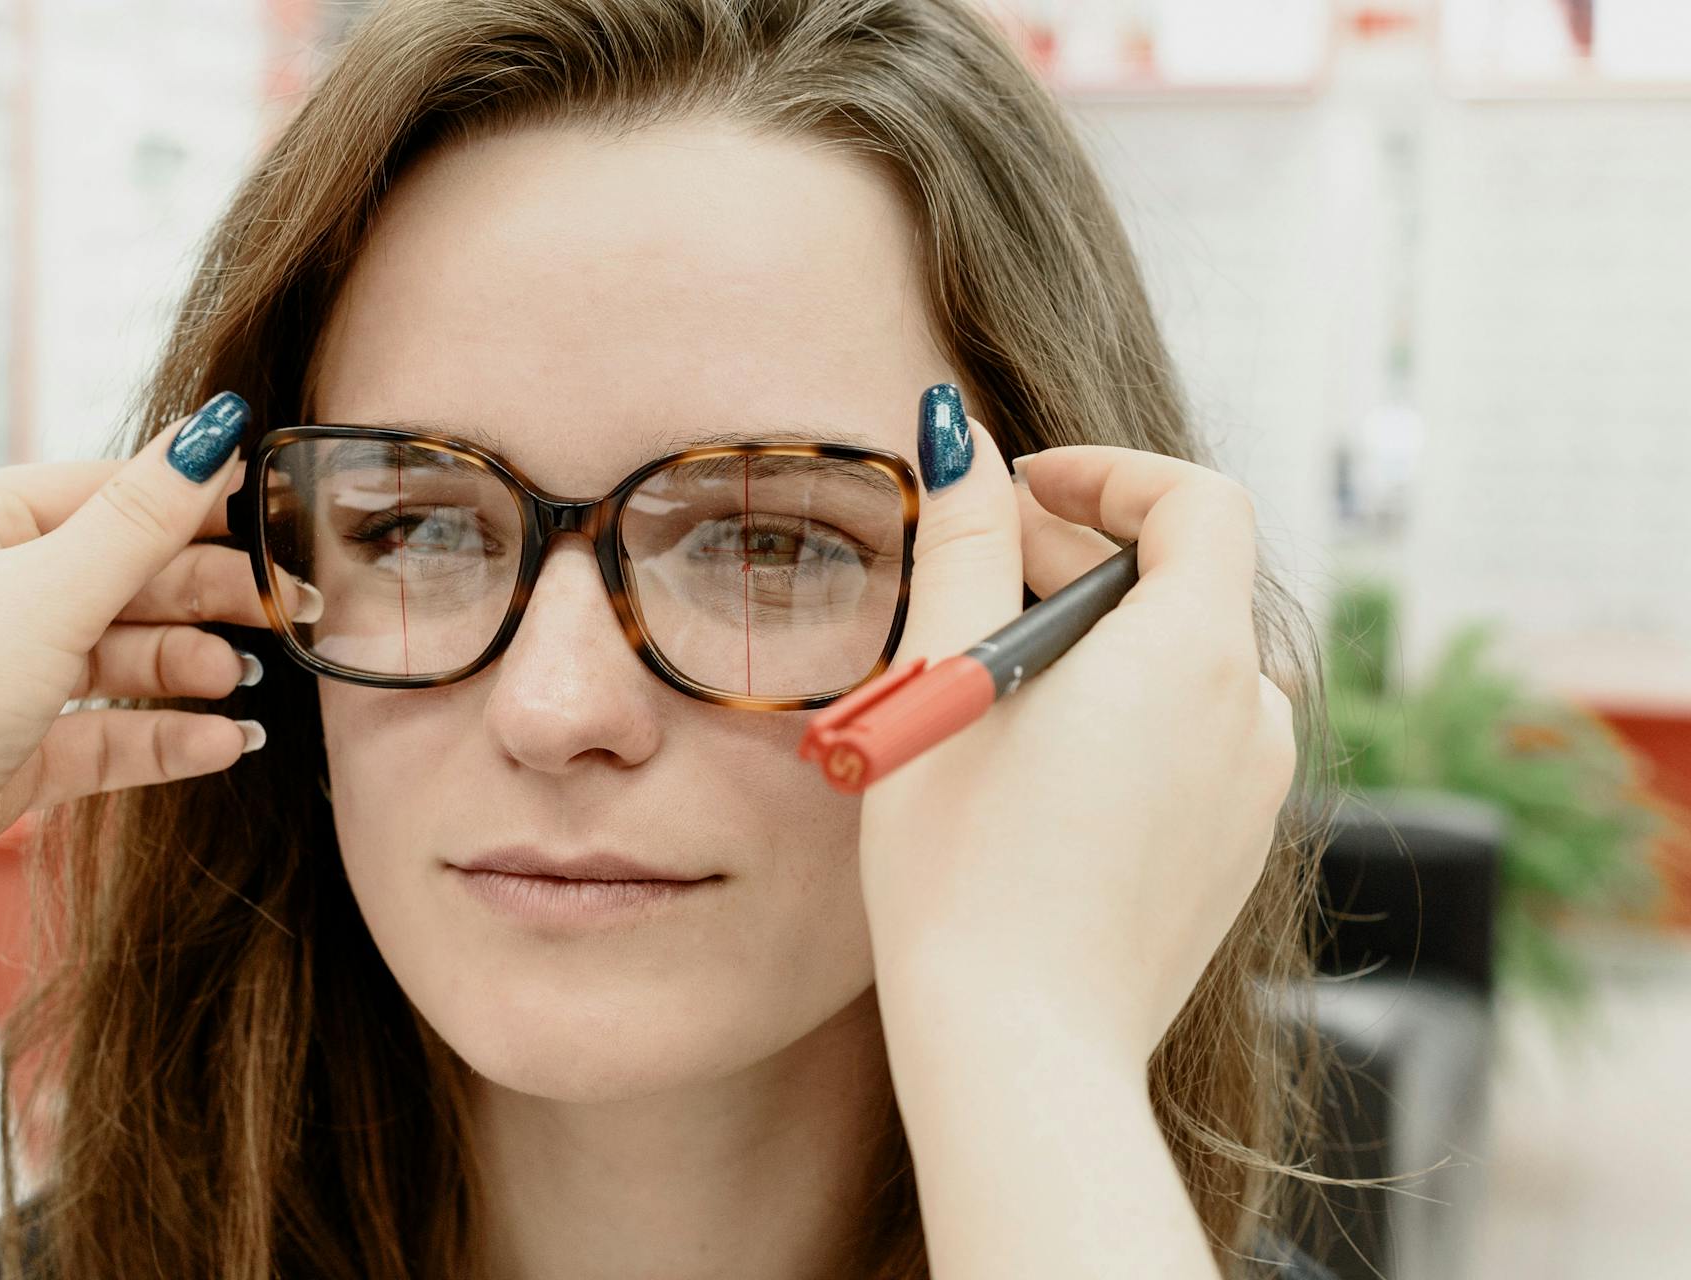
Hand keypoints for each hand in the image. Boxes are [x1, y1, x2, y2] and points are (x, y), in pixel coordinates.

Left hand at [0, 392, 310, 1031]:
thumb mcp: (42, 593)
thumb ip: (142, 520)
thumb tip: (211, 429)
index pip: (98, 494)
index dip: (189, 504)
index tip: (273, 519)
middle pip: (117, 578)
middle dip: (202, 596)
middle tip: (285, 609)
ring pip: (115, 661)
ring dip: (186, 670)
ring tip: (241, 683)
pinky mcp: (0, 763)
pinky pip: (101, 737)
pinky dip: (162, 739)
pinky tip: (219, 742)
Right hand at [858, 410, 1296, 1074]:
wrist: (1021, 1049)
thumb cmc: (965, 866)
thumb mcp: (946, 680)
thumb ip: (960, 539)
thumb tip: (957, 437)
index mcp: (1192, 652)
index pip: (1197, 500)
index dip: (1110, 473)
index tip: (1022, 489)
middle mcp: (1248, 713)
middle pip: (1184, 582)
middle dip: (1077, 556)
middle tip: (971, 571)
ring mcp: (1251, 792)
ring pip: (1182, 665)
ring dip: (1098, 639)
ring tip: (993, 674)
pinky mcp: (1232, 854)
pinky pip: (1188, 741)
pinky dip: (1122, 713)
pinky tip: (1034, 759)